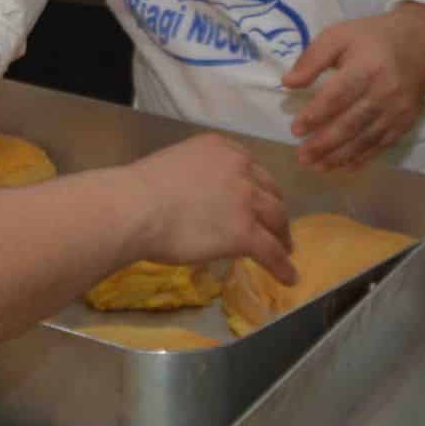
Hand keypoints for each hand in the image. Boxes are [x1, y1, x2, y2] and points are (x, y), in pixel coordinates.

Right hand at [126, 133, 293, 283]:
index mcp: (221, 148)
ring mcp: (246, 200)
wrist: (136, 208)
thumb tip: (198, 198)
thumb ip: (197, 175)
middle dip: (275, 211)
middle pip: (270, 192)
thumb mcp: (176, 165)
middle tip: (275, 227)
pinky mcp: (245, 232)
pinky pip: (271, 251)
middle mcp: (240, 168)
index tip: (258, 201)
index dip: (258, 188)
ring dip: (283, 236)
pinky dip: (282, 266)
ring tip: (285, 251)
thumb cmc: (140, 190)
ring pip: (277, 219)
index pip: (252, 169)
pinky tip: (288, 277)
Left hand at [283, 2, 424, 172]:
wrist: (422, 44)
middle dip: (324, 144)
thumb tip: (288, 82)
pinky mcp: (405, 122)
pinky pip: (381, 145)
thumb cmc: (372, 39)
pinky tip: (343, 166)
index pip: (338, 96)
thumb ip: (312, 58)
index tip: (295, 130)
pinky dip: (361, 158)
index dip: (316, 115)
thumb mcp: (339, 35)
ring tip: (316, 166)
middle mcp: (385, 92)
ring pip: (365, 139)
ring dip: (339, 156)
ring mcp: (397, 111)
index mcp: (367, 67)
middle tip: (301, 156)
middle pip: (351, 124)